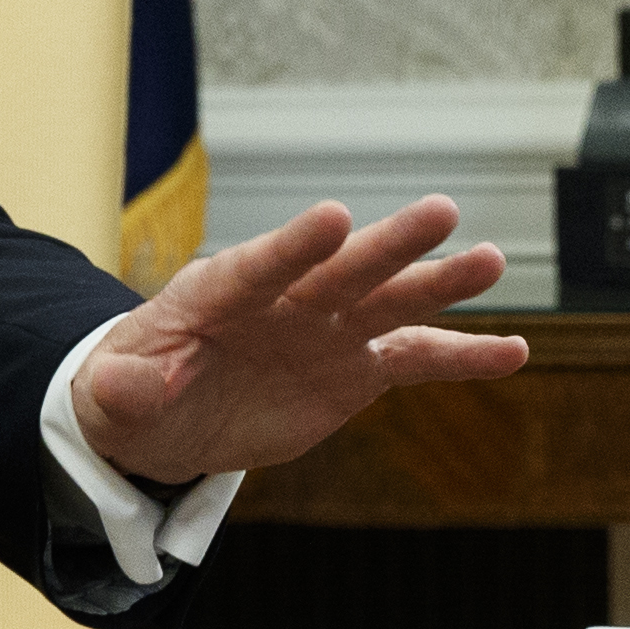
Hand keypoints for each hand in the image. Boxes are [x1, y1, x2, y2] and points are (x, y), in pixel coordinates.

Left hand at [67, 197, 525, 484]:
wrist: (168, 417)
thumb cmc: (132, 391)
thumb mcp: (115, 395)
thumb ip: (128, 386)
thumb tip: (130, 384)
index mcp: (222, 292)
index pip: (261, 265)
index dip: (297, 243)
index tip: (336, 217)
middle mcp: (287, 299)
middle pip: (343, 269)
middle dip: (389, 244)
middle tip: (440, 211)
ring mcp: (327, 331)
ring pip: (390, 302)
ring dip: (440, 284)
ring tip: (492, 261)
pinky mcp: (354, 371)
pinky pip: (415, 361)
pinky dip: (462, 357)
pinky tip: (514, 353)